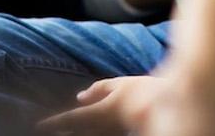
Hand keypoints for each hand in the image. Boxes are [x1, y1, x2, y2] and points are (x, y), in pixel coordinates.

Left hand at [38, 76, 163, 134]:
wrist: (175, 105)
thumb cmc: (147, 90)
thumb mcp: (121, 84)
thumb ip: (100, 90)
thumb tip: (80, 96)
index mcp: (101, 113)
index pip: (71, 119)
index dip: (54, 122)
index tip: (39, 125)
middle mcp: (105, 127)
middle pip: (78, 132)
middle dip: (62, 130)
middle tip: (47, 130)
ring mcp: (115, 133)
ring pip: (90, 135)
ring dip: (77, 132)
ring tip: (66, 129)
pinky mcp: (125, 133)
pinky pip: (103, 134)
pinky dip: (93, 131)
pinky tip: (91, 128)